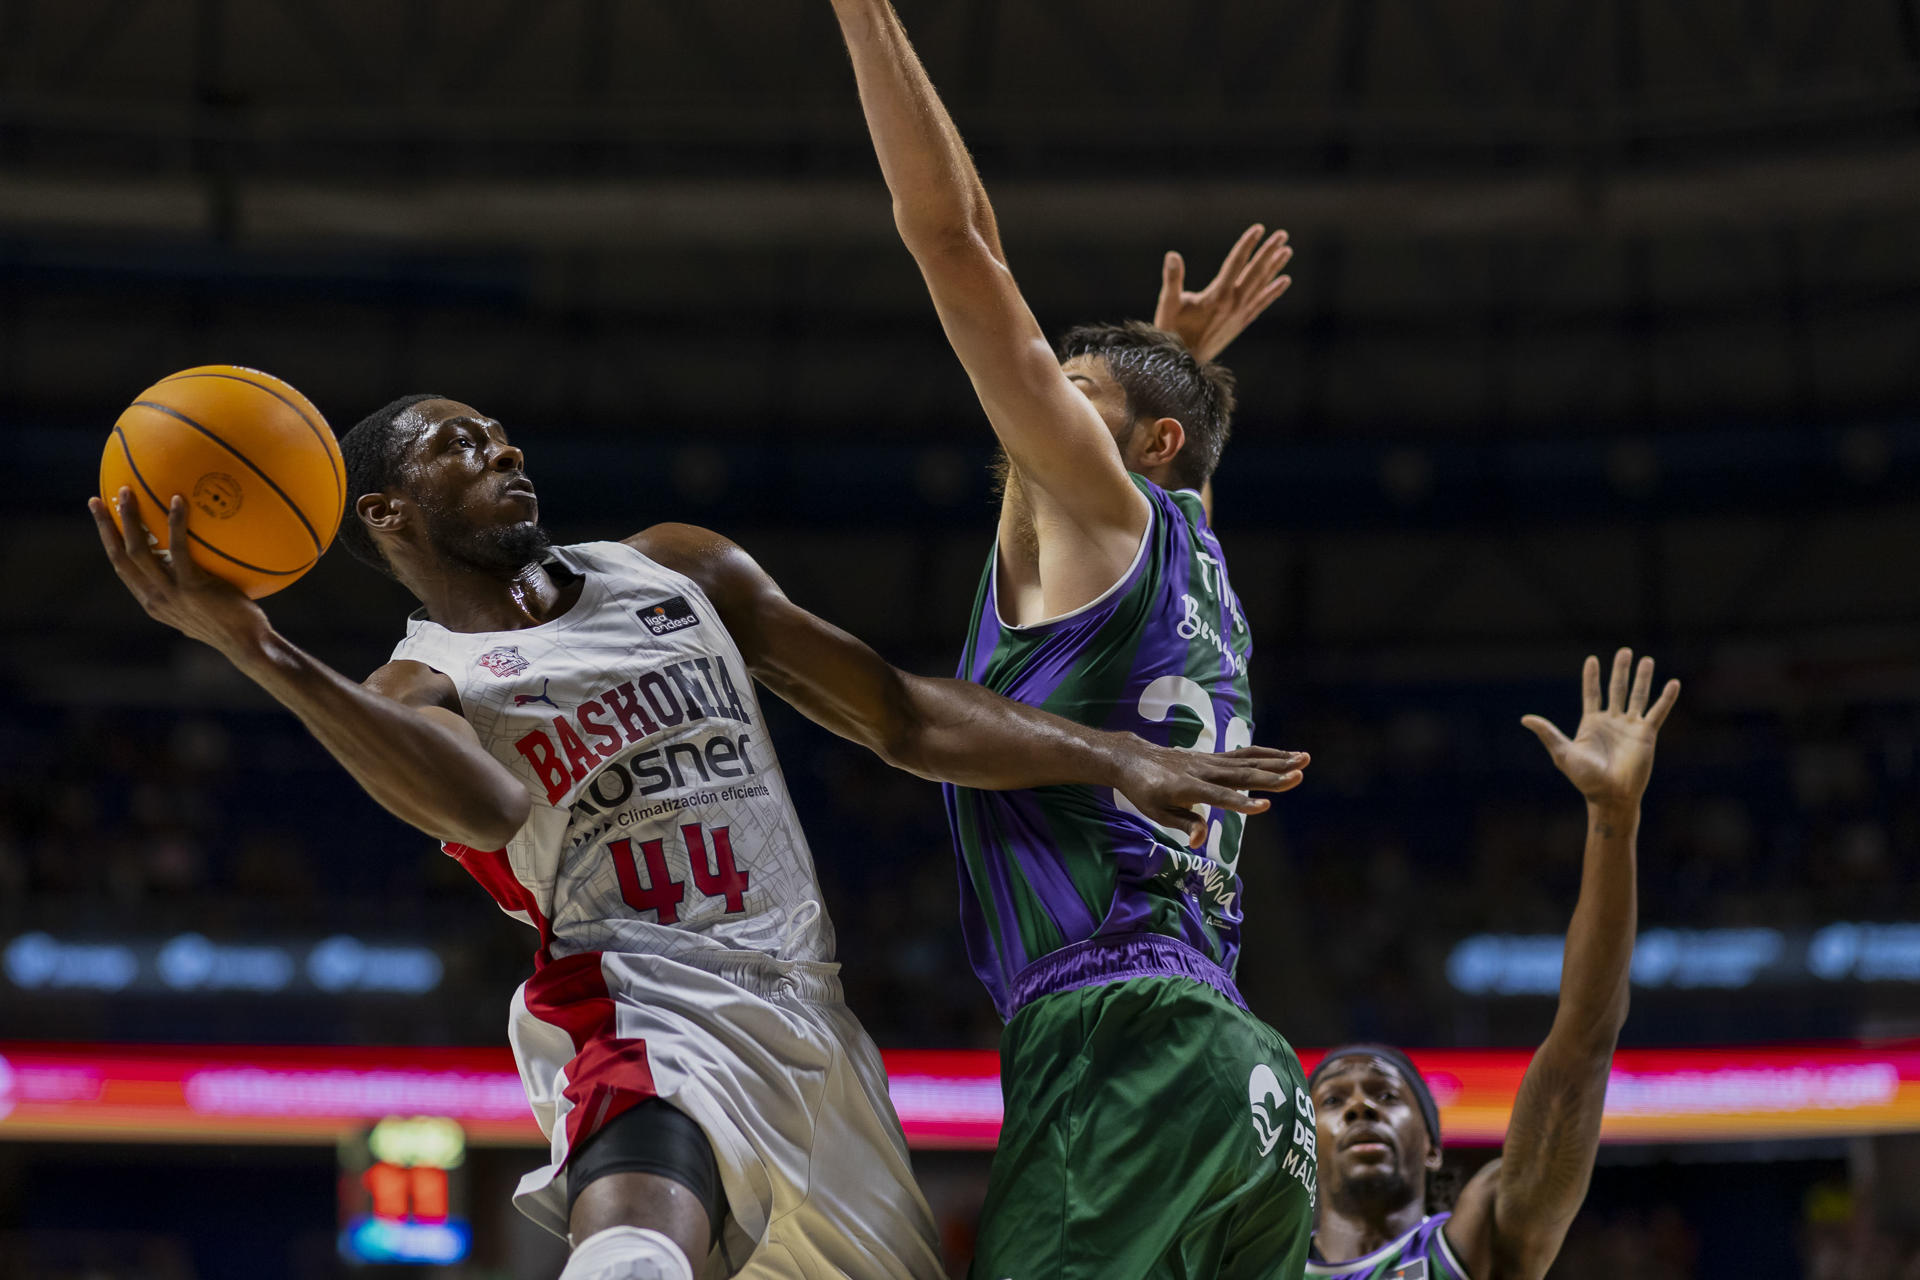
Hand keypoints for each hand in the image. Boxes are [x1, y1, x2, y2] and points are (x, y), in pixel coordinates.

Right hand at [90, 487, 272, 660]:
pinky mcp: (193, 587)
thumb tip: (190, 564)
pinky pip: (178, 548)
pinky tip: (178, 500)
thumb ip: (188, 590)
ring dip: (129, 519)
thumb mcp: (200, 608)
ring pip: (138, 550)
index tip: (102, 519)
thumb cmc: (232, 624)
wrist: (247, 644)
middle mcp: (155, 598)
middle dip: (105, 527)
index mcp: (153, 602)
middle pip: (119, 556)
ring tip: (127, 492)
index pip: (122, 568)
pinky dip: (175, 523)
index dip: (109, 543)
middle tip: (99, 499)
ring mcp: (171, 593)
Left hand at [1115, 743, 1307, 848]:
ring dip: (1278, 759)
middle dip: (1273, 776)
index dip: (1242, 803)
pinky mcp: (1215, 756)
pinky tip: (1286, 755)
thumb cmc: (1144, 791)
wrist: (1133, 758)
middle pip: (1242, 775)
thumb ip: (1183, 823)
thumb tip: (1200, 841)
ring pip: (1248, 760)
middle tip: (1299, 775)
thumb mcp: (1156, 812)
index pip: (1220, 797)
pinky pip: (1244, 754)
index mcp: (1188, 788)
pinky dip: (1266, 753)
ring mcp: (1211, 761)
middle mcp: (1203, 771)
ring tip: (1304, 758)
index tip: (1265, 806)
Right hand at [1153, 223, 1292, 363]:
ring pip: (1261, 286)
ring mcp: (1240, 315)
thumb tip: (1172, 255)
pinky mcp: (1241, 323)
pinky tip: (1284, 281)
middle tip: (1282, 234)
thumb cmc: (1171, 332)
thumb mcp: (1168, 304)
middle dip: (1268, 252)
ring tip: (1287, 250)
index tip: (1259, 229)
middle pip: (1255, 272)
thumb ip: (1172, 279)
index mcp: (1217, 297)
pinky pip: (1261, 303)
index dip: (1247, 245)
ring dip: (1275, 267)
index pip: (1235, 264)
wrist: (1183, 364)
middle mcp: (1233, 304)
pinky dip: (1273, 291)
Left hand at [1522, 649, 1679, 811]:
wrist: (1610, 795)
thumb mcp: (1563, 753)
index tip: (1592, 659)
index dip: (1592, 677)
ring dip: (1642, 678)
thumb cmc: (1585, 778)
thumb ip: (1548, 733)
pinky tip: (1673, 684)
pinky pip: (1657, 712)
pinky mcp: (1646, 734)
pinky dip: (1666, 698)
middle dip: (1620, 670)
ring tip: (1646, 659)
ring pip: (1638, 696)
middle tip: (1624, 651)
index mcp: (1591, 723)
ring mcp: (1630, 726)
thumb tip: (1525, 719)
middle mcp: (1612, 721)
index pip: (1592, 693)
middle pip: (1617, 689)